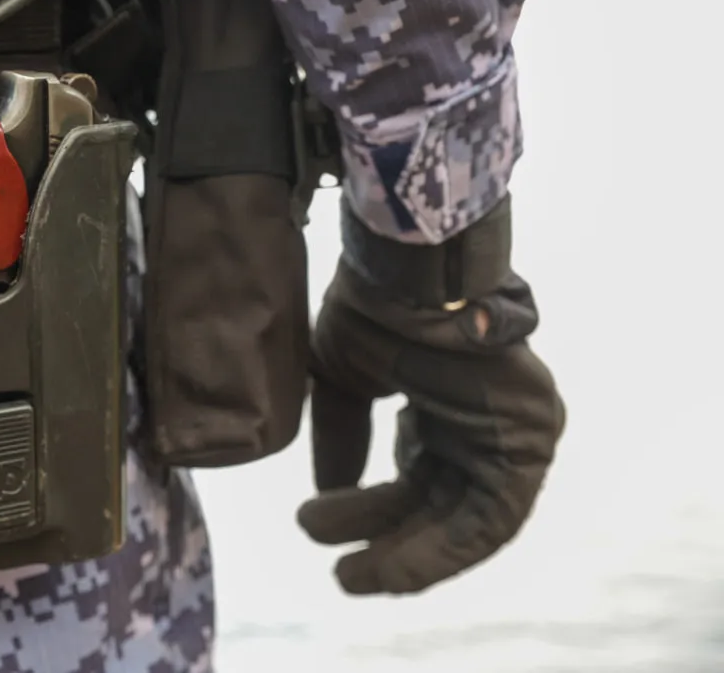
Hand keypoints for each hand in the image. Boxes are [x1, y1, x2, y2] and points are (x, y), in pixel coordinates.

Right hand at [296, 253, 564, 595]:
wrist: (409, 273)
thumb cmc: (377, 308)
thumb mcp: (343, 379)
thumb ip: (341, 436)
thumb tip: (327, 490)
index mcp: (444, 402)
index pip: (417, 477)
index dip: (371, 512)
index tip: (321, 528)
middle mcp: (482, 423)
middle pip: (438, 503)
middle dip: (386, 541)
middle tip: (340, 571)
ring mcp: (512, 432)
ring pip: (465, 522)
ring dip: (408, 556)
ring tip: (353, 576)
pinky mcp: (529, 443)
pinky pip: (493, 520)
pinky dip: (443, 551)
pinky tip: (390, 566)